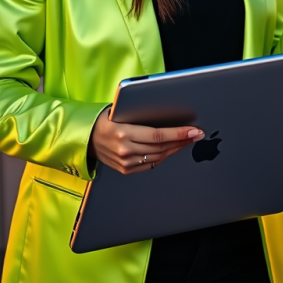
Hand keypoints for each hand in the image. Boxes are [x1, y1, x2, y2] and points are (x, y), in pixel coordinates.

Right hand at [88, 109, 203, 174]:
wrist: (86, 138)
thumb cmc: (105, 120)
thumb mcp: (119, 112)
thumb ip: (140, 115)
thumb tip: (167, 113)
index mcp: (123, 133)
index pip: (158, 135)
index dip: (178, 133)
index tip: (193, 130)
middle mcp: (125, 149)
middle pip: (161, 147)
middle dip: (182, 140)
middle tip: (197, 134)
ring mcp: (126, 162)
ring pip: (158, 156)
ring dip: (175, 148)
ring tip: (188, 141)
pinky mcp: (126, 170)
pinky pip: (150, 164)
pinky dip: (163, 156)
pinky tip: (172, 149)